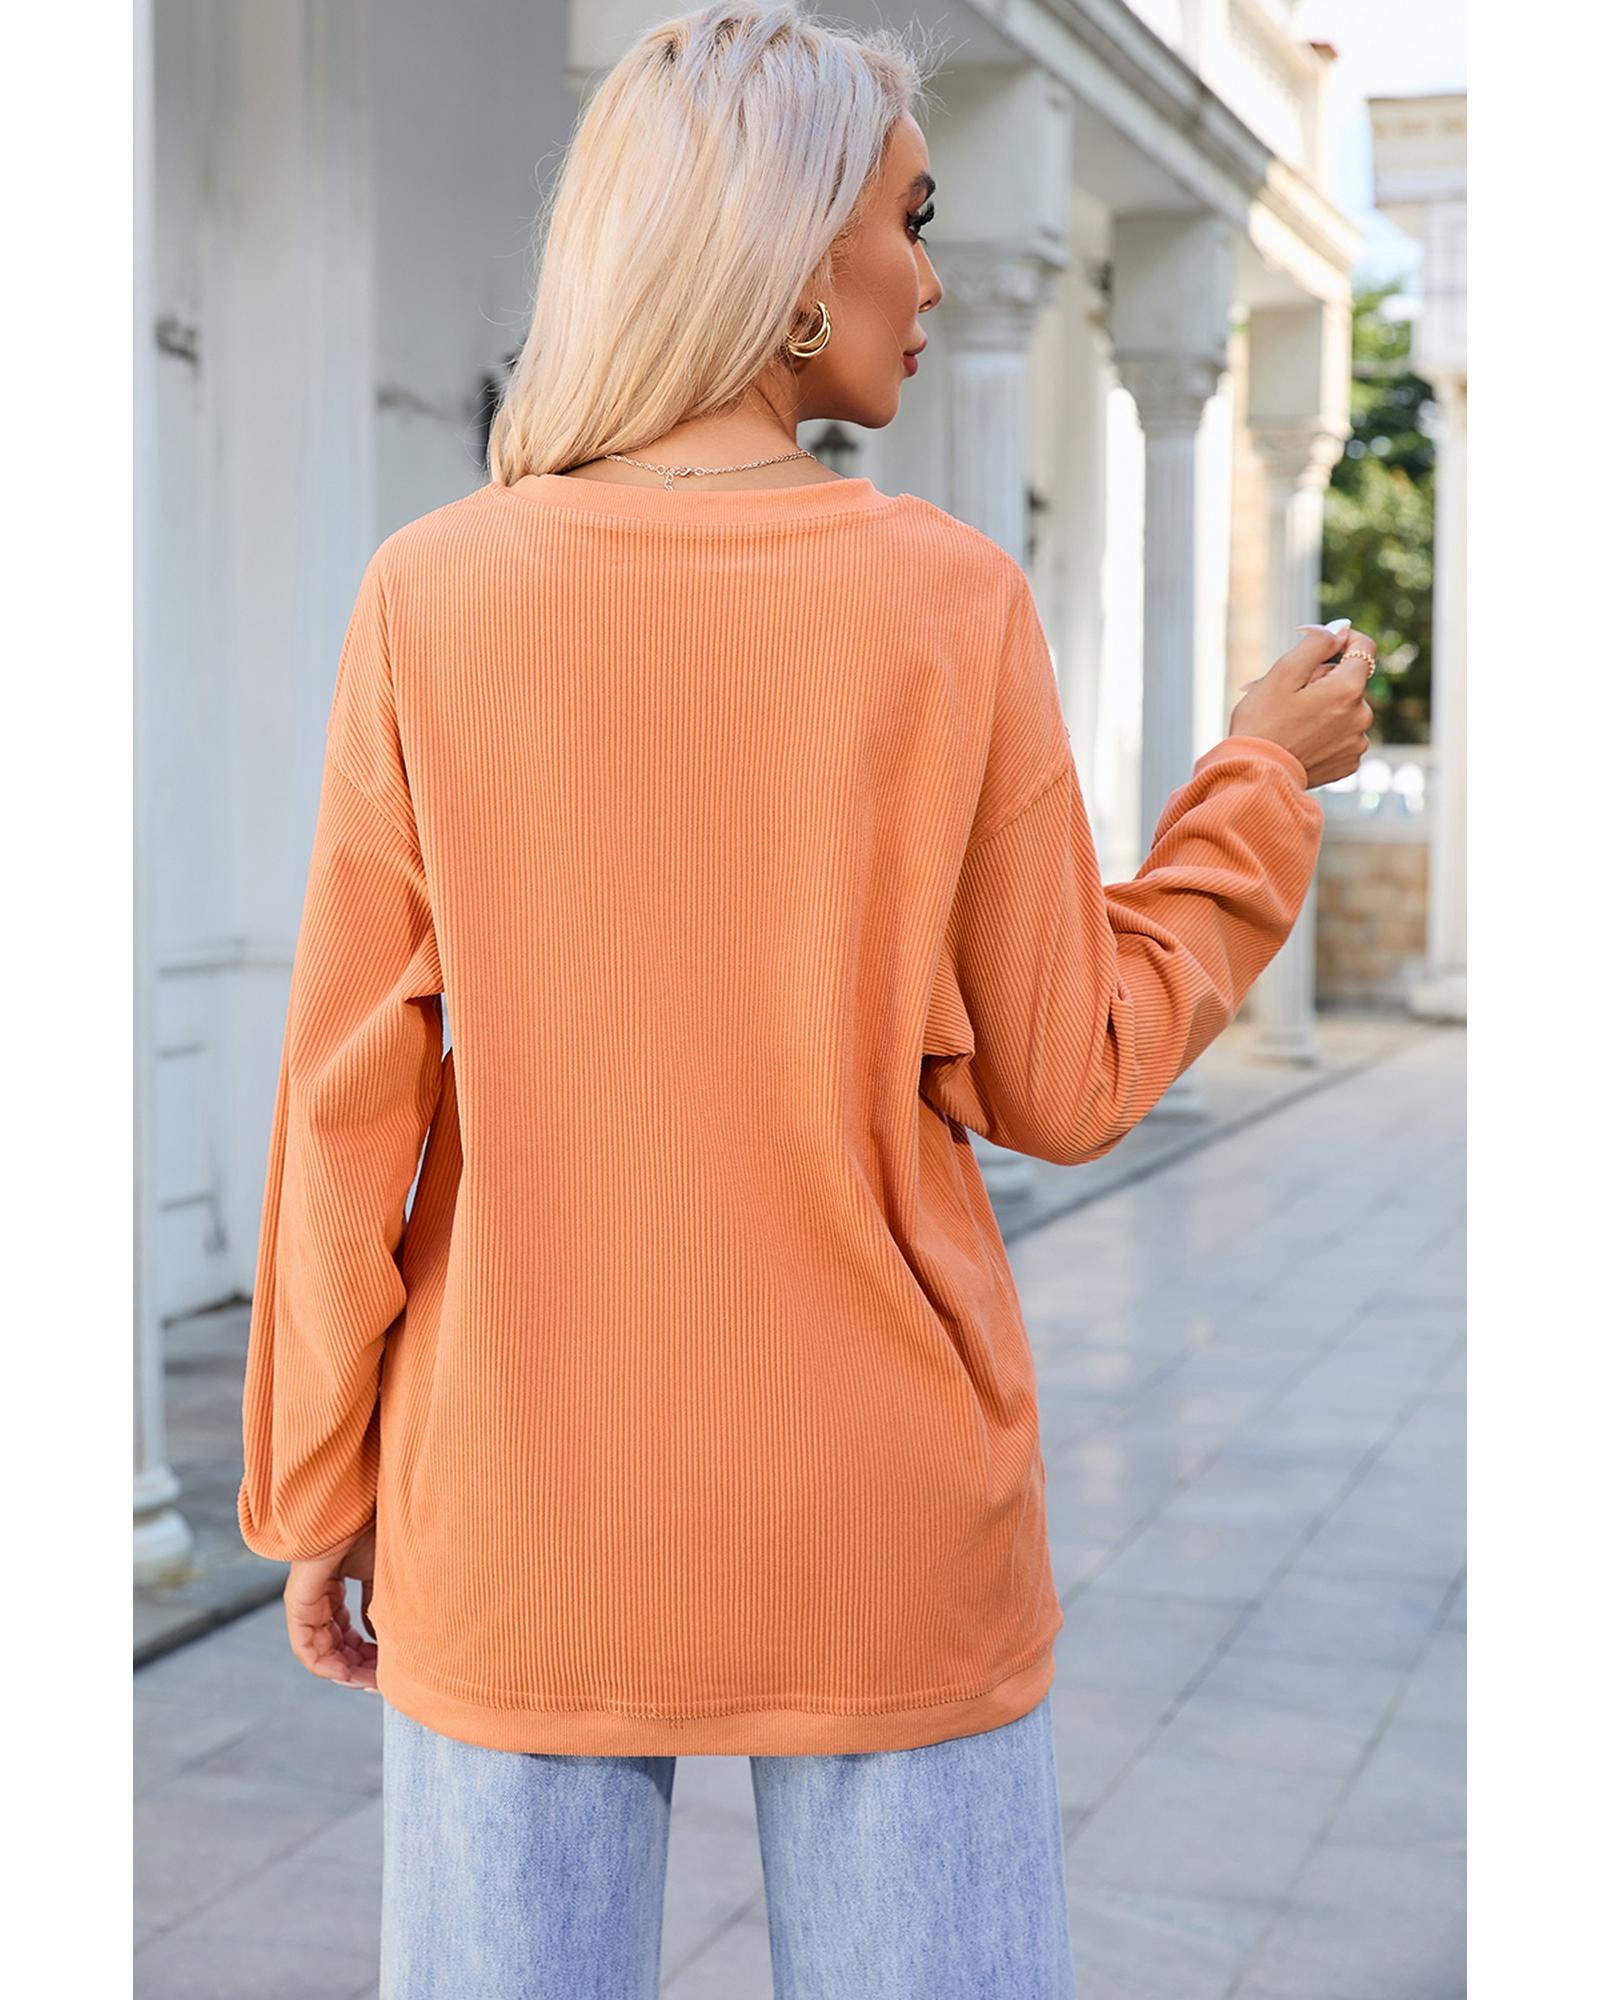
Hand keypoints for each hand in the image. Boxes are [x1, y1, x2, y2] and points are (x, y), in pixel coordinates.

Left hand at [283, 1521, 379, 1691]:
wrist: (356, 1503)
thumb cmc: (372, 1530)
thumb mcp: (382, 1579)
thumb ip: (377, 1610)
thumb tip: (383, 1643)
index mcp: (338, 1588)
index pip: (350, 1633)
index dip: (371, 1655)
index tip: (392, 1669)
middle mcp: (319, 1599)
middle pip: (337, 1646)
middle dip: (362, 1667)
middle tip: (384, 1682)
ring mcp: (306, 1602)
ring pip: (322, 1651)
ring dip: (347, 1671)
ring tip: (373, 1682)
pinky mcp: (298, 1603)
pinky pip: (306, 1647)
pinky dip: (327, 1665)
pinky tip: (349, 1675)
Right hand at [1229, 622, 1377, 788]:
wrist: (1253, 775)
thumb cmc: (1262, 723)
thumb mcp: (1283, 672)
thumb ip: (1316, 643)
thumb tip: (1340, 629)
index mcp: (1348, 689)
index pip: (1364, 647)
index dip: (1343, 639)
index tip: (1322, 644)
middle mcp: (1362, 716)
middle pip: (1349, 681)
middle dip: (1323, 681)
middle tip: (1287, 696)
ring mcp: (1357, 743)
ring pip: (1344, 709)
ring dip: (1323, 707)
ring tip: (1290, 722)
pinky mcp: (1349, 763)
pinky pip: (1342, 735)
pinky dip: (1325, 732)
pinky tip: (1299, 740)